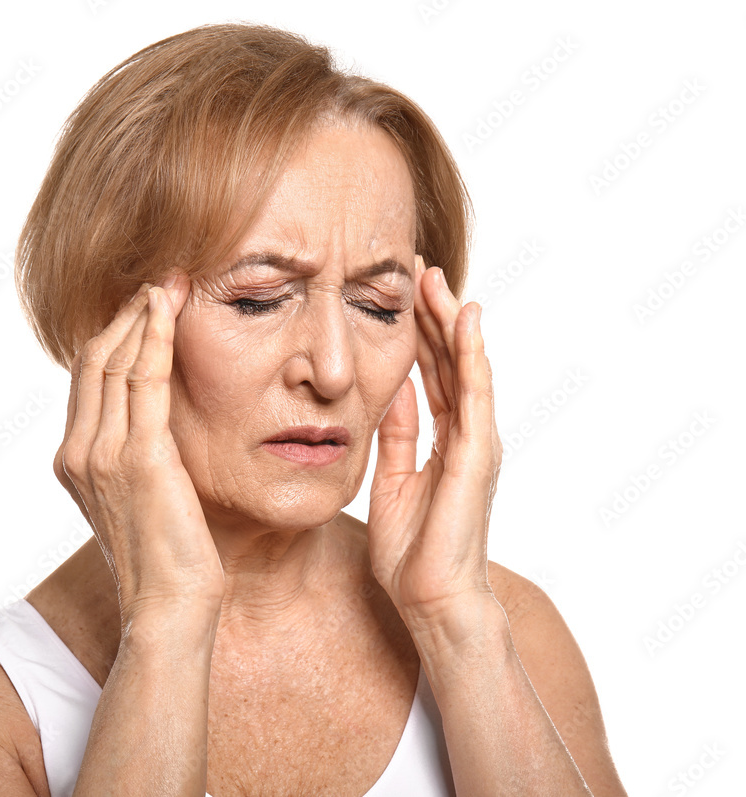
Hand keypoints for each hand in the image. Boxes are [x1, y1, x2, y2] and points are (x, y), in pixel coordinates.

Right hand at [53, 276, 225, 624]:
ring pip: (114, 360)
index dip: (113, 333)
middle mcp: (78, 451)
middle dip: (126, 313)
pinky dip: (155, 335)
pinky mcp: (137, 457)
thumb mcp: (138, 497)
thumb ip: (134, 454)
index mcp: (74, 460)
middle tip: (158, 279)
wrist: (170, 607)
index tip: (144, 303)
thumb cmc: (167, 557)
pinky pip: (142, 378)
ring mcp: (101, 453)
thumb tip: (155, 418)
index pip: (88, 378)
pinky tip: (171, 307)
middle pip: (94, 359)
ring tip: (169, 281)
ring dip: (142, 313)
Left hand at [367, 256, 502, 636]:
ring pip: (465, 366)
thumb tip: (389, 392)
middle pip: (450, 361)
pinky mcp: (478, 453)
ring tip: (435, 279)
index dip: (417, 334)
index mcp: (445, 440)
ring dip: (449, 321)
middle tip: (417, 269)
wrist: (430, 599)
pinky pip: (475, 393)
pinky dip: (471, 353)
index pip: (433, 374)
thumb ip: (396, 434)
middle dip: (432, 315)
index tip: (400, 295)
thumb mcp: (390, 477)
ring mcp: (477, 441)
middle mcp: (467, 434)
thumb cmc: (412, 549)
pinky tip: (464, 318)